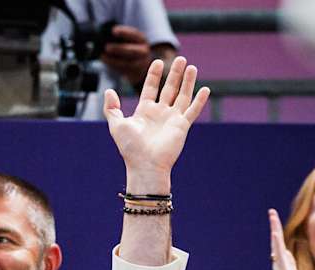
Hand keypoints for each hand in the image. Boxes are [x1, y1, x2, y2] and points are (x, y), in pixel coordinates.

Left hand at [99, 25, 152, 82]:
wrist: (140, 65)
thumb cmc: (130, 48)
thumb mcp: (129, 41)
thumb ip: (120, 38)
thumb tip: (105, 37)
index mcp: (141, 40)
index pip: (134, 34)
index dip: (124, 32)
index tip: (113, 30)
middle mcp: (143, 51)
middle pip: (132, 51)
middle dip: (118, 48)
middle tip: (106, 47)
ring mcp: (140, 64)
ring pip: (126, 63)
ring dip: (113, 60)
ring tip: (102, 56)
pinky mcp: (134, 73)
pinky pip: (123, 70)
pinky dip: (112, 65)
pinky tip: (105, 61)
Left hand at [104, 57, 208, 192]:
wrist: (144, 165)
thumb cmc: (130, 148)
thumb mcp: (117, 125)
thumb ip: (112, 108)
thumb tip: (109, 91)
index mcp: (145, 111)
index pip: (151, 88)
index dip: (154, 75)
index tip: (157, 61)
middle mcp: (160, 113)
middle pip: (169, 88)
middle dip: (175, 74)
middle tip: (180, 59)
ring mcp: (172, 119)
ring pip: (182, 96)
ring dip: (188, 82)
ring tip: (191, 66)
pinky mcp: (182, 127)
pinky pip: (192, 111)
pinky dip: (199, 100)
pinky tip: (205, 89)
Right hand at [269, 208, 310, 269]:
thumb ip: (290, 263)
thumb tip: (287, 252)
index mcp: (282, 264)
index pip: (279, 244)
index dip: (277, 232)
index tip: (275, 220)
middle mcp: (279, 263)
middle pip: (276, 240)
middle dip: (274, 226)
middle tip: (271, 211)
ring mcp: (281, 266)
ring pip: (276, 243)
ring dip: (274, 228)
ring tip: (272, 215)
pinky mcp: (284, 269)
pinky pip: (279, 253)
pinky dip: (276, 242)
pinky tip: (275, 233)